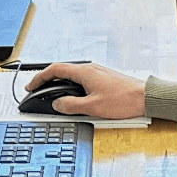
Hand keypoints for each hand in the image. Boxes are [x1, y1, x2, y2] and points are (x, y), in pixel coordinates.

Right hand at [26, 62, 145, 118]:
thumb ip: (71, 106)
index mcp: (84, 72)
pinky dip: (70, 85)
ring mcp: (97, 73)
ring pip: (71, 75)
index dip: (39, 78)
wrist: (145, 97)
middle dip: (47, 80)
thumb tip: (57, 104)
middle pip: (62, 70)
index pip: (55, 70)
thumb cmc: (123, 100)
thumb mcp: (92, 107)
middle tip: (37, 91)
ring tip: (51, 95)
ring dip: (59, 83)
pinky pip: (80, 79)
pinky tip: (72, 96)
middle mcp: (90, 69)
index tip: (31, 86)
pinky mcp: (103, 79)